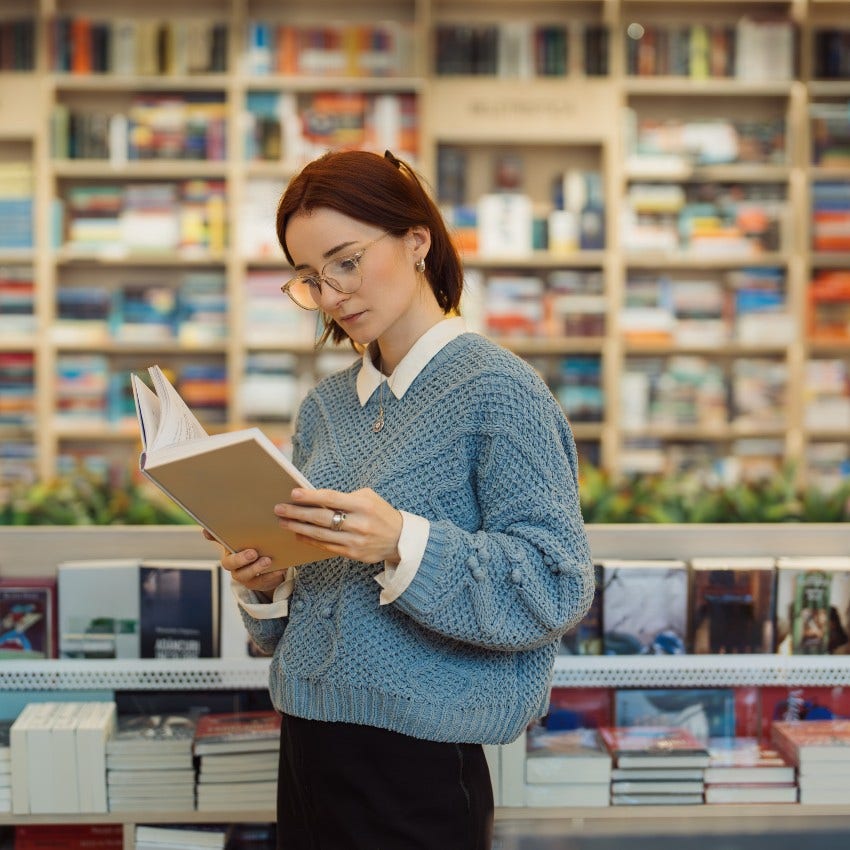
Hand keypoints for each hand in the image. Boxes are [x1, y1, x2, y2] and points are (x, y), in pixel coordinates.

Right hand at [201, 529, 286, 594]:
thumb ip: (247, 525)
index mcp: (229, 547)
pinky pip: (261, 581)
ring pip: (244, 575)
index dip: (212, 535)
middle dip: (240, 558)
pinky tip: (279, 569)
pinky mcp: (256, 583)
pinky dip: (271, 575)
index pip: (216, 539)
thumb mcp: (253, 536)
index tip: (208, 530)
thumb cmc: (258, 547)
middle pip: (229, 563)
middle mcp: (232, 562)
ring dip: (256, 568)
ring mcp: (243, 574)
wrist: (270, 568)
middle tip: (253, 553)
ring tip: (268, 561)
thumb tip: (234, 510)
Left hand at [273, 487, 402, 564]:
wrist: (400, 539)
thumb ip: (346, 497)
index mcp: (363, 505)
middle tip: (280, 509)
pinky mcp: (352, 554)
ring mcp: (355, 541)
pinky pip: (325, 547)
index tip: (293, 493)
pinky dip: (310, 540)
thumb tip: (317, 498)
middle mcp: (358, 524)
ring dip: (298, 528)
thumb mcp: (369, 498)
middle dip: (298, 513)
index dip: (311, 496)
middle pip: (321, 518)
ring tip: (283, 522)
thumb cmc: (381, 513)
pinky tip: (298, 535)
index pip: (332, 499)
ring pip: (320, 534)